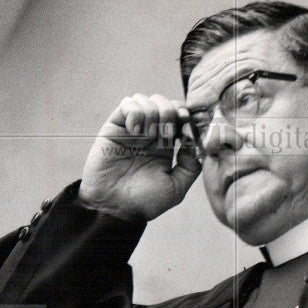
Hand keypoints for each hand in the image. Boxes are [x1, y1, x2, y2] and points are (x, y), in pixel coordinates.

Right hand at [80, 93, 201, 221]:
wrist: (114, 208)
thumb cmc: (144, 202)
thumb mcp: (177, 188)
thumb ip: (191, 165)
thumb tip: (193, 141)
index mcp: (166, 146)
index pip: (179, 116)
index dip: (185, 114)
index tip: (186, 122)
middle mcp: (150, 134)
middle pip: (164, 103)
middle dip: (169, 113)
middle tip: (166, 135)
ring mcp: (132, 129)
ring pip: (146, 100)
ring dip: (152, 112)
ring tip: (148, 135)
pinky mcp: (114, 127)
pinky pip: (127, 104)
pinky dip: (135, 111)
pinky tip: (135, 130)